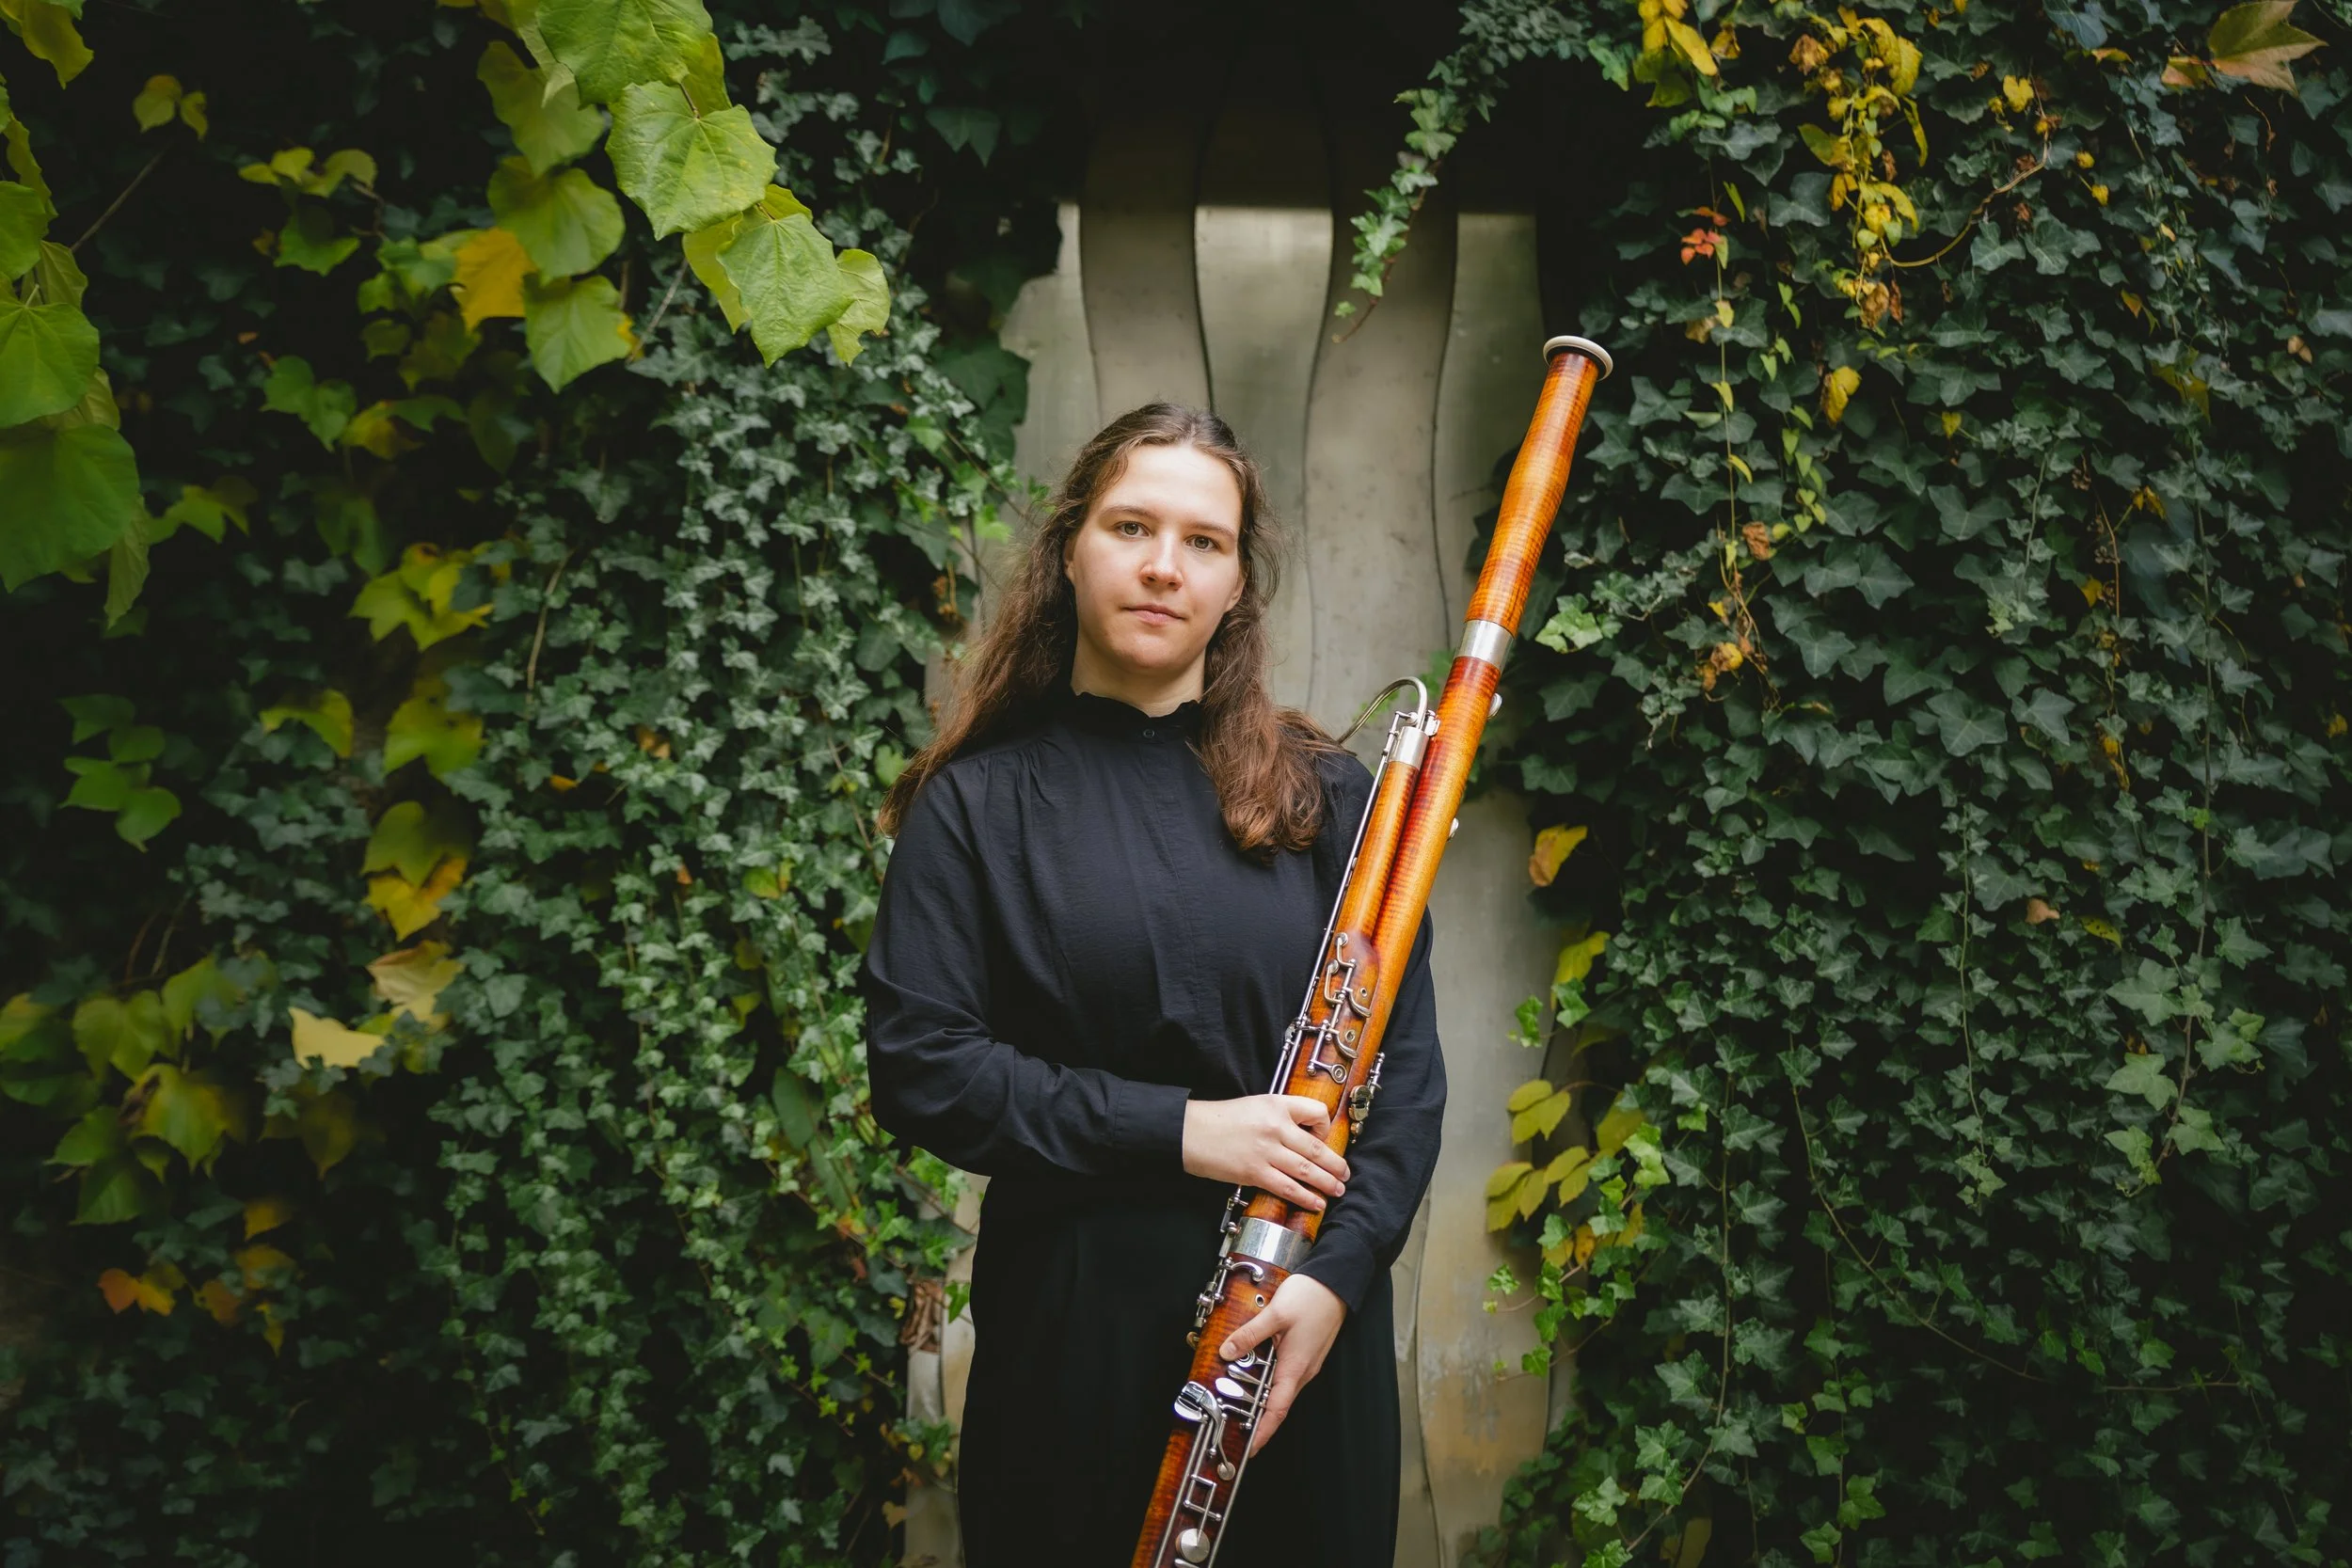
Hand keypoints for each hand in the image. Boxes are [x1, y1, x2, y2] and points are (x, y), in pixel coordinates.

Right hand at [1181, 1094, 1350, 1210]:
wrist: (1190, 1133)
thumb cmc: (1219, 1120)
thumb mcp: (1254, 1106)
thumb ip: (1279, 1117)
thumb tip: (1302, 1137)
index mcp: (1277, 1105)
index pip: (1317, 1112)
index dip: (1326, 1127)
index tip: (1323, 1138)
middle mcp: (1276, 1126)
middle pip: (1317, 1147)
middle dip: (1336, 1165)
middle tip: (1345, 1174)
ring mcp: (1266, 1151)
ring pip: (1307, 1169)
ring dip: (1327, 1183)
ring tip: (1338, 1190)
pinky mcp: (1255, 1172)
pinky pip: (1288, 1187)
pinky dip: (1306, 1197)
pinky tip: (1316, 1203)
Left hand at [1219, 1273, 1345, 1454]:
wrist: (1336, 1282)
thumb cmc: (1312, 1297)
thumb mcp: (1275, 1314)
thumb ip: (1249, 1335)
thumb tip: (1226, 1352)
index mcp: (1295, 1367)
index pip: (1276, 1410)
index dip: (1262, 1432)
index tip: (1249, 1449)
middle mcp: (1303, 1371)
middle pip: (1278, 1405)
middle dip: (1258, 1421)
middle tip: (1235, 1429)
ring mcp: (1306, 1363)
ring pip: (1281, 1390)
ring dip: (1262, 1401)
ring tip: (1239, 1405)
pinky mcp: (1305, 1354)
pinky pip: (1285, 1376)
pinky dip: (1269, 1383)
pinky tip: (1255, 1375)